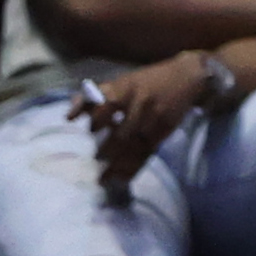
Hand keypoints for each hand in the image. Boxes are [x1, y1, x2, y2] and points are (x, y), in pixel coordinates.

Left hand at [77, 55, 204, 193]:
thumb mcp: (122, 81)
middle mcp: (141, 102)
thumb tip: (68, 117)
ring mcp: (155, 118)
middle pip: (123, 131)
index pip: (109, 103)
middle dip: (109, 149)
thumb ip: (94, 97)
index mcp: (127, 87)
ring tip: (104, 177)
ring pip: (135, 145)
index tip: (92, 131)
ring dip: (119, 163)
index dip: (99, 119)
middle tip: (96, 160)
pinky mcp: (165, 130)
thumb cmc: (146, 81)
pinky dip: (134, 167)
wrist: (187, 77)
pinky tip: (122, 178)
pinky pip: (147, 151)